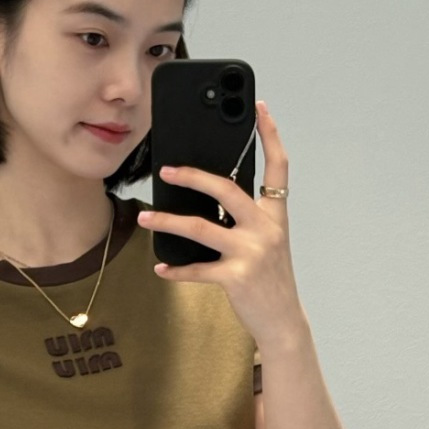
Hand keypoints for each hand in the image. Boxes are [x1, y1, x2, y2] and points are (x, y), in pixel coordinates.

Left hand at [135, 100, 301, 347]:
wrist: (282, 320)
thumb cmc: (268, 278)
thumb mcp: (266, 242)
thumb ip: (244, 218)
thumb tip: (205, 195)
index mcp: (275, 215)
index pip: (278, 166)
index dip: (270, 135)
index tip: (259, 108)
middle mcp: (266, 229)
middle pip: (226, 189)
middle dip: (193, 176)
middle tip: (166, 170)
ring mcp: (252, 252)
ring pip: (200, 228)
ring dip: (167, 222)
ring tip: (146, 218)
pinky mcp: (237, 277)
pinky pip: (196, 269)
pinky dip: (175, 269)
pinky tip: (160, 267)